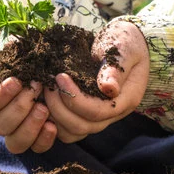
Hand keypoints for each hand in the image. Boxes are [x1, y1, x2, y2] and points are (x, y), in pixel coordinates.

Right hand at [0, 51, 57, 153]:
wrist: (46, 63)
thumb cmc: (21, 57)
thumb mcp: (5, 52)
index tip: (16, 81)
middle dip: (19, 107)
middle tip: (36, 86)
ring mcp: (16, 132)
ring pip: (15, 143)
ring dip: (30, 126)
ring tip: (44, 108)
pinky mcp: (36, 138)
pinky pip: (36, 148)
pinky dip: (44, 139)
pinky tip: (52, 124)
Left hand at [43, 20, 149, 142]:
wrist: (127, 42)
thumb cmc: (126, 41)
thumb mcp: (125, 48)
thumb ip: (116, 68)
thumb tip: (109, 88)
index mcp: (127, 98)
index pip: (99, 111)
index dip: (75, 98)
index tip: (60, 77)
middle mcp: (114, 113)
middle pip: (84, 126)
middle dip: (60, 108)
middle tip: (48, 85)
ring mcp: (101, 117)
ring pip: (73, 132)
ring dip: (55, 116)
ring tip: (46, 92)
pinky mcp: (87, 114)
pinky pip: (68, 128)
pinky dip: (54, 120)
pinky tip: (46, 100)